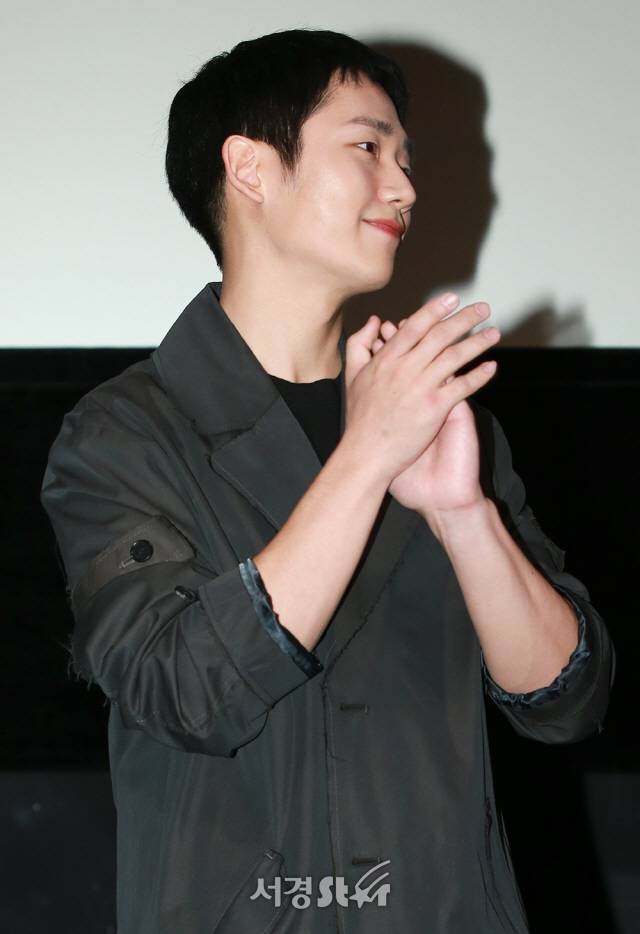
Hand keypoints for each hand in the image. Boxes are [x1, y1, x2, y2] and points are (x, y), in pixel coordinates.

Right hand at [343, 294, 499, 488]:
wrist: (366, 453)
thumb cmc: (360, 418)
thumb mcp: (353, 375)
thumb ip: (360, 343)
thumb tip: (375, 320)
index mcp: (387, 359)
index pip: (415, 326)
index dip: (435, 309)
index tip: (452, 298)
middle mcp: (405, 369)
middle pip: (440, 336)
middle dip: (464, 319)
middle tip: (483, 308)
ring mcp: (420, 388)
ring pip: (454, 357)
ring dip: (477, 343)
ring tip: (494, 333)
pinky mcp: (434, 409)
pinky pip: (462, 387)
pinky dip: (479, 376)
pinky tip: (492, 367)